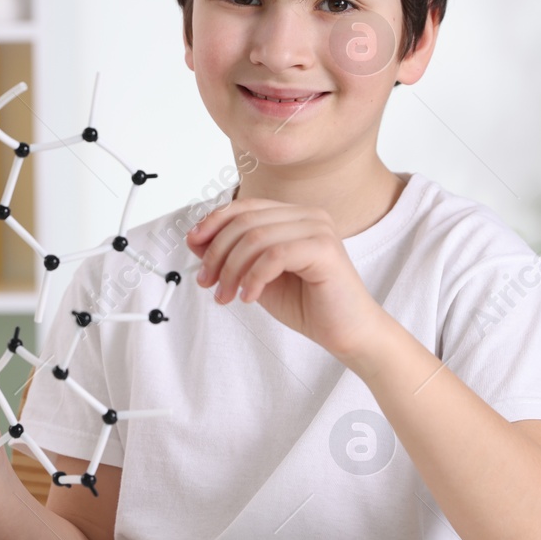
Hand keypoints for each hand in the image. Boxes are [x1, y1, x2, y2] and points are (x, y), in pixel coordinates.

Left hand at [186, 198, 384, 359]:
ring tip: (226, 296)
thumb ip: (231, 256)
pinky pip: (274, 255)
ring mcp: (319, 228)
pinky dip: (253, 278)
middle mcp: (308, 215)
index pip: (244, 206)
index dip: (213, 223)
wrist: (347, 333)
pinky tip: (249, 298)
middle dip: (217, 252)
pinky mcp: (325, 249)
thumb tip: (194, 238)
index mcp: (293, 216)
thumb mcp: (256, 277)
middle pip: (245, 221)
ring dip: (231, 270)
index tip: (193, 246)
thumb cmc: (307, 305)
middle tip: (207, 283)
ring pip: (256, 237)